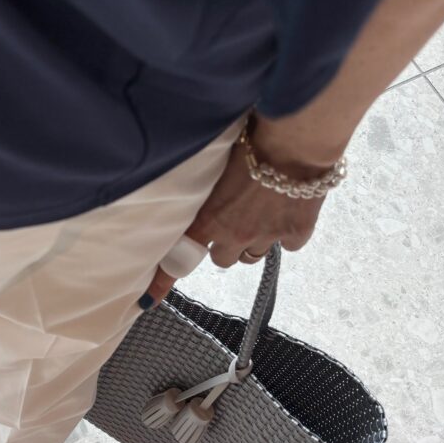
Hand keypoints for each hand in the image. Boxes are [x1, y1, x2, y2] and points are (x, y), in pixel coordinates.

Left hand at [140, 134, 326, 305]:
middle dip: (224, 245)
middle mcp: (235, 234)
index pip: (180, 255)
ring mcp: (267, 236)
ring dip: (252, 242)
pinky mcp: (296, 233)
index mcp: (210, 218)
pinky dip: (287, 234)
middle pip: (222, 259)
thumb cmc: (249, 143)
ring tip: (259, 216)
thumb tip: (198, 192)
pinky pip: (287, 246)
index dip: (163, 280)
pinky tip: (288, 211)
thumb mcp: (216, 166)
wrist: (294, 143)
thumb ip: (207, 190)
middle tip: (231, 223)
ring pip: (252, 256)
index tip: (147, 299)